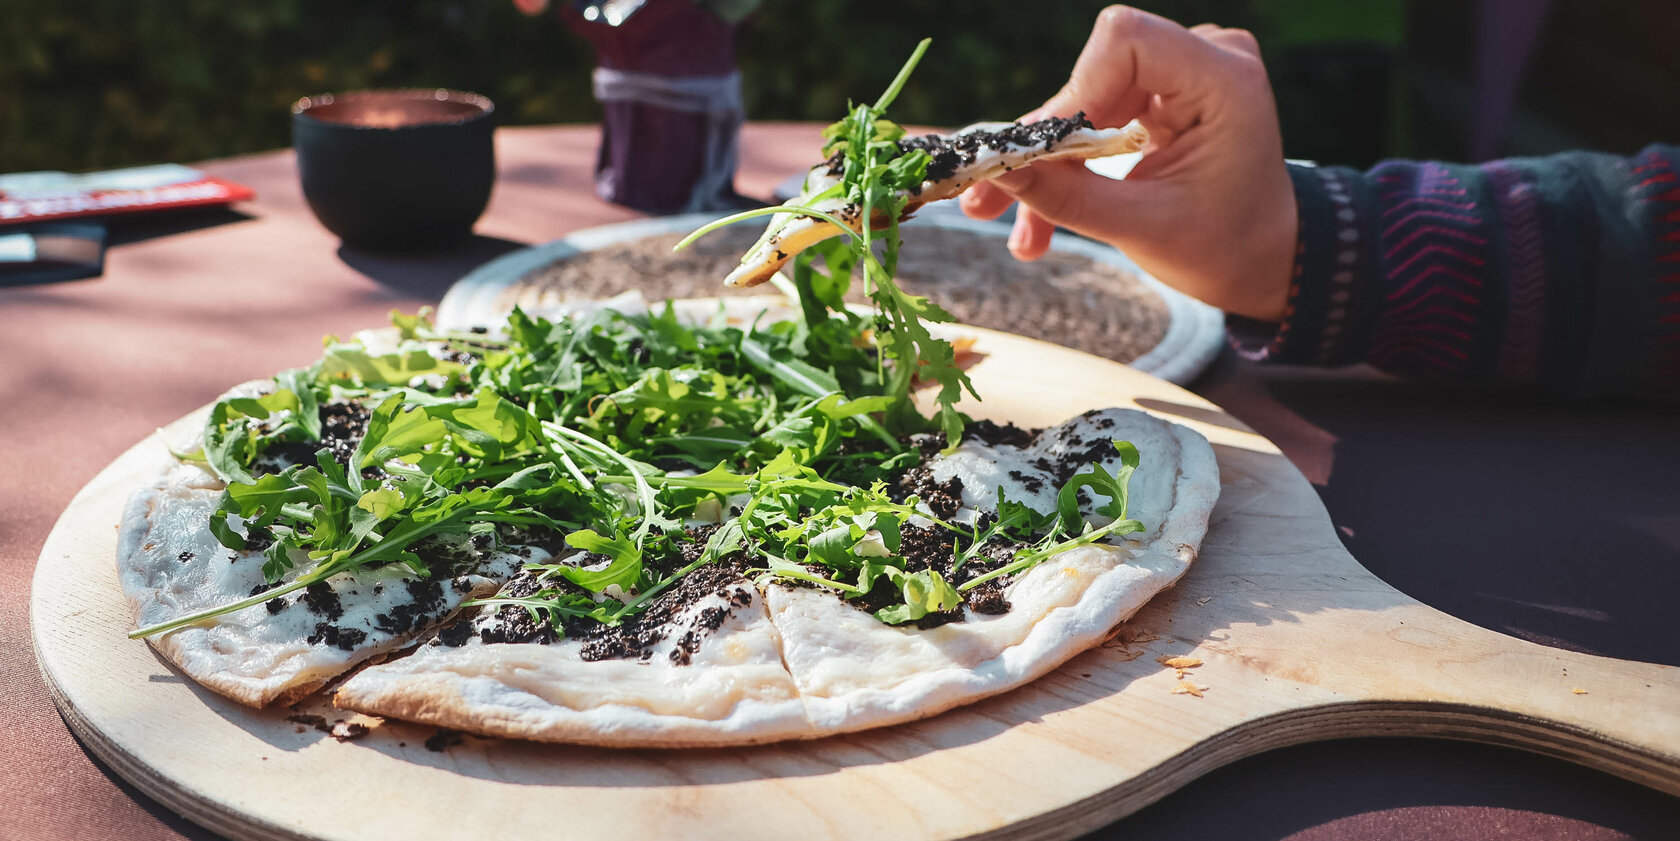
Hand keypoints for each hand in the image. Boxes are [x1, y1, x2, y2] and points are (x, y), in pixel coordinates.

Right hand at [959, 7, 1295, 321]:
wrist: (1263, 260)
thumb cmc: (1222, 247)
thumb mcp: (1141, 229)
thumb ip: (1067, 197)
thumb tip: (995, 171)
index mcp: (1224, 81)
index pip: (1125, 39)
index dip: (1074, 92)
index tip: (1043, 156)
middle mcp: (1206, 59)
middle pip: (1094, 74)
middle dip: (1044, 145)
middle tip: (989, 204)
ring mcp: (1183, 72)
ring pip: (1084, 101)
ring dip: (1046, 166)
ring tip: (1018, 234)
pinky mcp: (1160, 91)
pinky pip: (1095, 115)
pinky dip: (1067, 165)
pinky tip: (1036, 224)